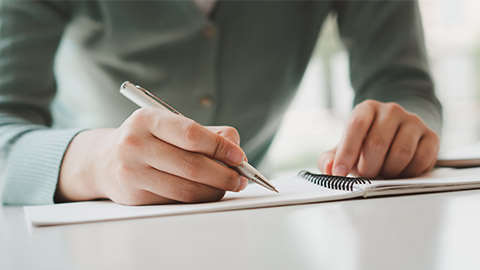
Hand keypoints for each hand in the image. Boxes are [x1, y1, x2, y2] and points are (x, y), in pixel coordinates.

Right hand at [56, 108, 248, 204]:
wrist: (105, 160)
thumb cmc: (147, 140)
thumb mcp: (170, 125)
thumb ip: (206, 133)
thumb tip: (236, 146)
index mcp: (147, 119)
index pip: (191, 134)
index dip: (220, 147)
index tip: (240, 157)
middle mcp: (135, 144)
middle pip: (192, 165)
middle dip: (224, 175)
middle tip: (241, 178)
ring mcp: (132, 172)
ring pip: (186, 189)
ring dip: (215, 190)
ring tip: (228, 186)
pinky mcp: (135, 196)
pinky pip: (176, 201)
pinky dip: (198, 198)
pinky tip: (207, 192)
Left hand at [317, 100, 439, 178]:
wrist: (395, 137)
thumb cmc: (366, 145)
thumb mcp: (344, 149)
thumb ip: (330, 159)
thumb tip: (328, 168)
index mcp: (367, 109)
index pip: (356, 126)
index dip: (346, 152)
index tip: (340, 172)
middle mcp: (391, 110)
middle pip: (378, 143)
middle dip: (368, 167)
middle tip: (366, 174)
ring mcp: (413, 121)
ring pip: (401, 153)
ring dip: (388, 171)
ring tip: (383, 173)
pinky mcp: (431, 136)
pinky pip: (421, 159)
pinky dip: (408, 173)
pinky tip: (401, 172)